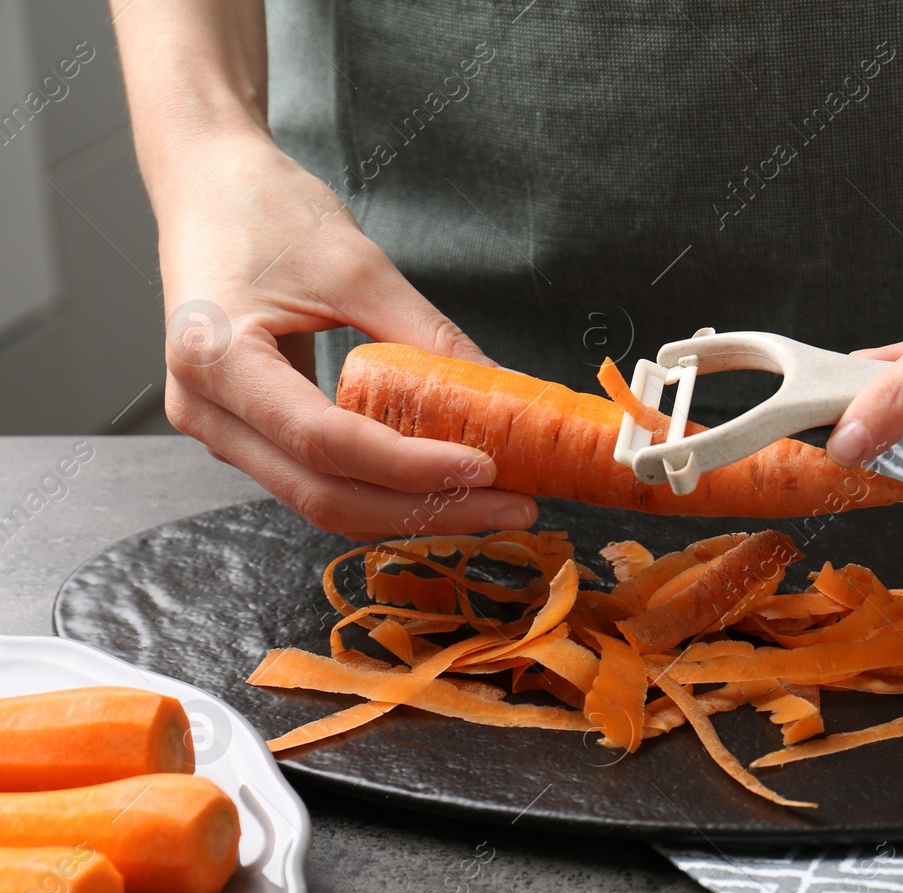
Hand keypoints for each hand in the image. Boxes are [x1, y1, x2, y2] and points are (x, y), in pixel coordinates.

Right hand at [156, 130, 537, 538]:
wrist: (207, 187)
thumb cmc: (266, 211)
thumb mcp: (358, 267)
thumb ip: (426, 337)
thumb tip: (503, 391)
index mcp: (217, 358)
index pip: (326, 442)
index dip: (411, 466)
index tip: (485, 468)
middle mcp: (205, 409)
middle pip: (323, 494)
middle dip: (423, 508)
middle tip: (511, 507)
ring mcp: (219, 428)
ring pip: (320, 499)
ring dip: (407, 509)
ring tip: (487, 502)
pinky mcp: (243, 434)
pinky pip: (315, 479)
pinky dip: (382, 489)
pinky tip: (440, 484)